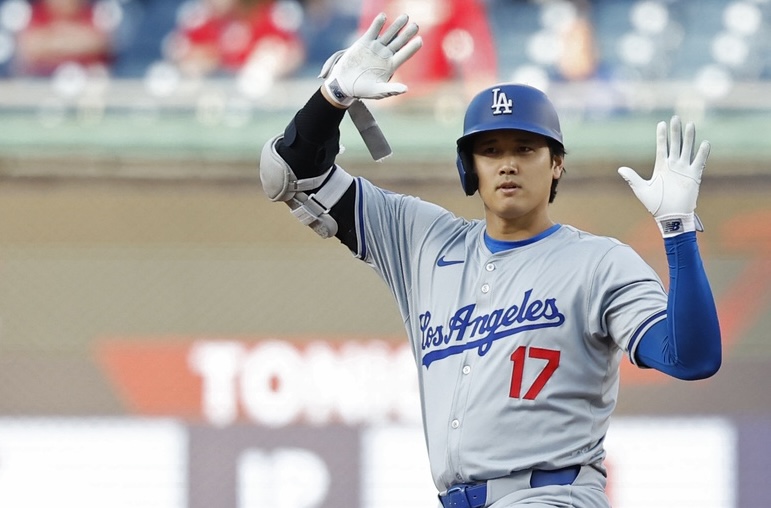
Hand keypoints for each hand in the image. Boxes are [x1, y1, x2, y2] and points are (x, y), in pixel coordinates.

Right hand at [318, 12, 422, 107]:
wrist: (344, 83)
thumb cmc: (363, 90)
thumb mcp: (377, 91)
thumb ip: (391, 89)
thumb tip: (405, 89)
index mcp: (391, 65)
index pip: (405, 55)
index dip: (412, 48)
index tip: (420, 40)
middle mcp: (385, 54)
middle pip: (399, 42)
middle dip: (407, 34)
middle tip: (416, 26)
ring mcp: (376, 47)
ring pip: (389, 34)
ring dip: (396, 25)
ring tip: (405, 17)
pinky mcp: (364, 42)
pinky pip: (373, 31)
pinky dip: (378, 24)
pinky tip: (384, 16)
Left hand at [617, 116, 710, 236]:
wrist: (670, 216)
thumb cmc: (655, 205)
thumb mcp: (641, 190)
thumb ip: (632, 178)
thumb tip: (620, 169)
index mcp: (661, 167)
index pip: (661, 147)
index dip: (661, 136)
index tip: (661, 123)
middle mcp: (673, 166)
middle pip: (675, 144)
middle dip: (675, 132)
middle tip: (675, 118)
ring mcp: (684, 170)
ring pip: (687, 150)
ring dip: (689, 138)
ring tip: (690, 124)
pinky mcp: (694, 176)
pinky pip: (699, 162)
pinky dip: (702, 153)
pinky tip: (704, 143)